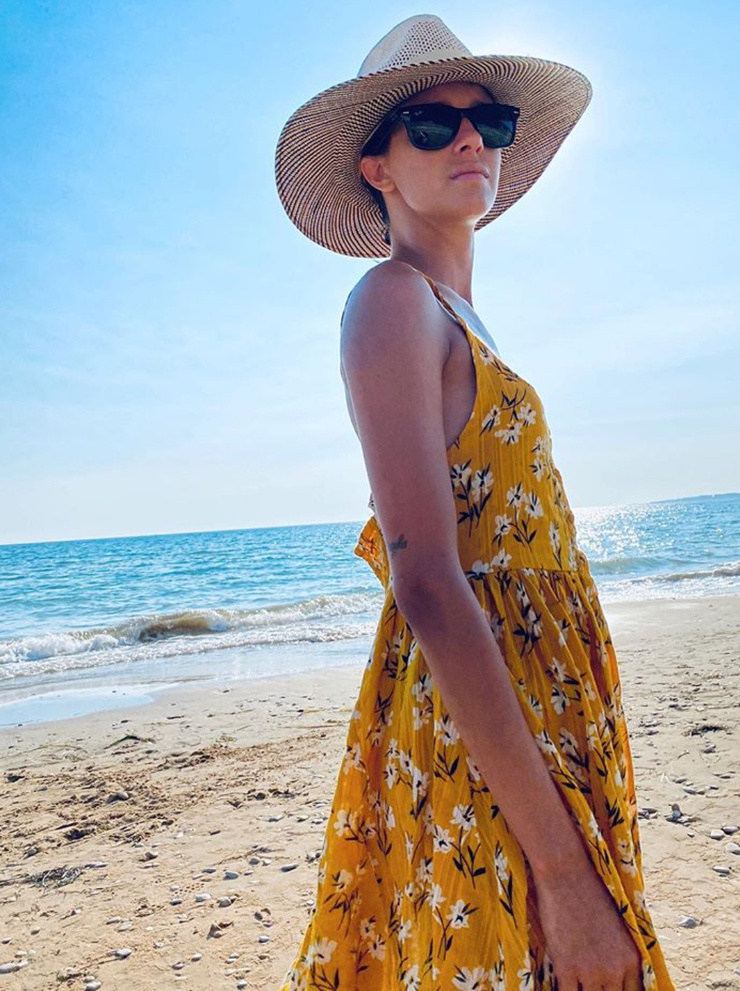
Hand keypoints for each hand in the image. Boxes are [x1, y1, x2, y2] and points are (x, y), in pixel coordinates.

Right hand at [532, 863, 642, 990]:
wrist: (566, 875)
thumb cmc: (589, 893)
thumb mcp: (617, 927)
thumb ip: (620, 954)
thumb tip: (616, 974)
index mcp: (632, 959)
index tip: (605, 987)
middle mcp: (616, 969)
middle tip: (589, 984)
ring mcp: (591, 971)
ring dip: (582, 990)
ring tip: (575, 982)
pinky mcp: (566, 967)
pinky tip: (561, 983)